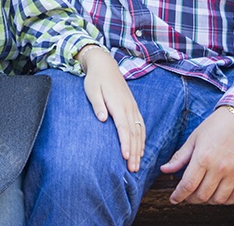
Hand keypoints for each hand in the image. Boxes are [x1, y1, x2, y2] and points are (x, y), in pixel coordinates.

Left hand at [80, 45, 144, 172]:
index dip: (125, 143)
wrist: (105, 65)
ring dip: (139, 149)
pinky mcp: (133, 107)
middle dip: (134, 152)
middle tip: (132, 169)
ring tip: (137, 165)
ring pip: (139, 131)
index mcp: (118, 104)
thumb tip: (102, 118)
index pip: (123, 128)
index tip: (125, 157)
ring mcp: (132, 107)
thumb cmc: (95, 79)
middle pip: (133, 133)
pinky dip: (142, 139)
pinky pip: (141, 125)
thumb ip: (97, 105)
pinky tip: (140, 150)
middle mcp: (128, 107)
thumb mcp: (91, 89)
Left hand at [160, 106, 233, 204]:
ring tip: (202, 194)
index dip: (178, 196)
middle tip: (187, 195)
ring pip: (218, 200)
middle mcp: (219, 167)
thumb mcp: (194, 138)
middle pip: (202, 196)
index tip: (173, 199)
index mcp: (203, 157)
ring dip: (207, 201)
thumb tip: (164, 170)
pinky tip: (218, 194)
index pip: (188, 185)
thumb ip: (180, 157)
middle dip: (190, 199)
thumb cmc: (215, 126)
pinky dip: (224, 201)